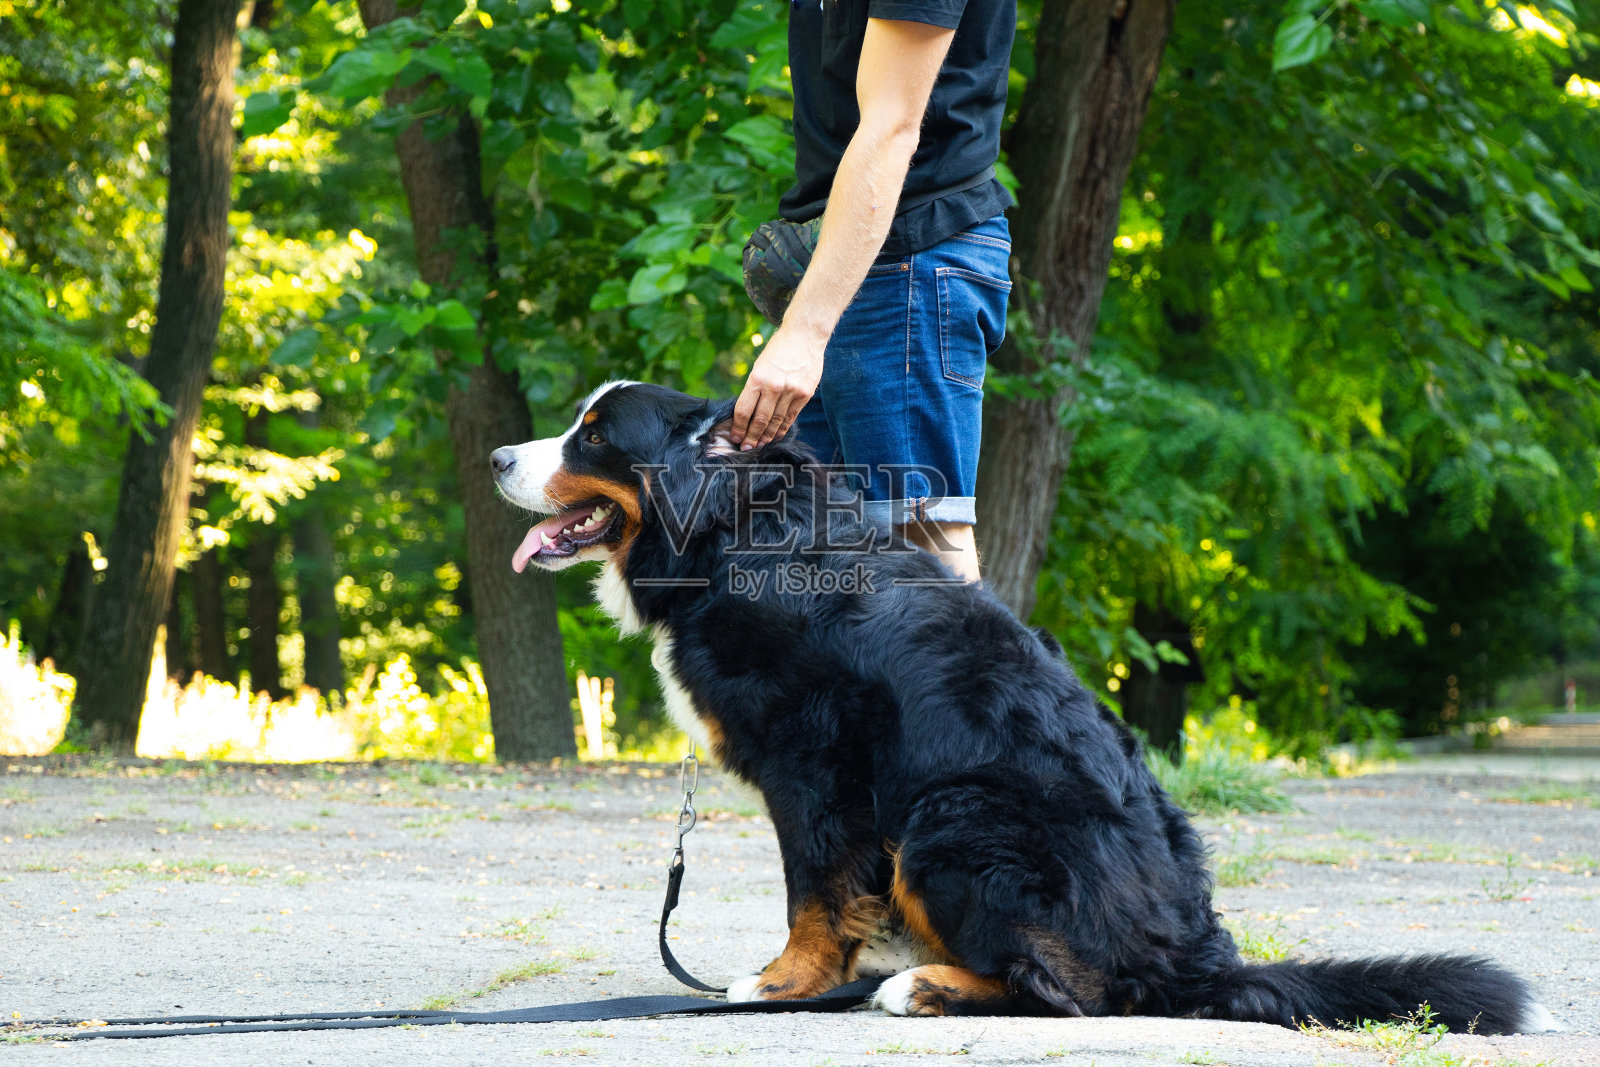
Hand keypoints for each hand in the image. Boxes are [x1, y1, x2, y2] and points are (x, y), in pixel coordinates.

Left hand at [731, 325, 824, 448]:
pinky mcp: (804, 395)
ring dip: (766, 436)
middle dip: (751, 437)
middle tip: (746, 448)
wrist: (804, 336)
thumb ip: (755, 389)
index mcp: (758, 378)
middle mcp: (774, 386)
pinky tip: (775, 436)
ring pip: (776, 422)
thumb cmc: (778, 351)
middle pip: (760, 420)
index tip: (735, 437)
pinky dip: (782, 429)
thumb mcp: (759, 366)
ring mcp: (791, 391)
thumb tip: (748, 414)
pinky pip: (790, 417)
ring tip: (759, 445)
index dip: (739, 427)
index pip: (744, 410)